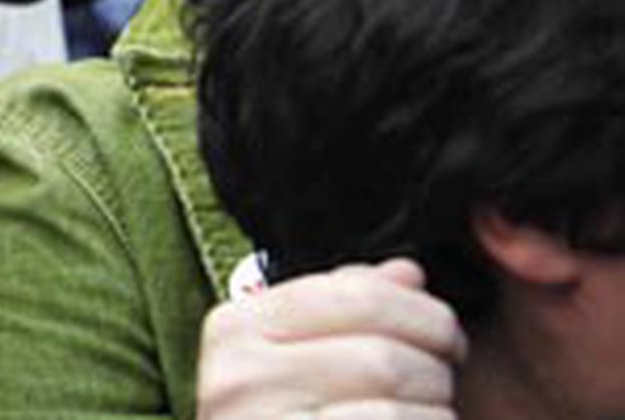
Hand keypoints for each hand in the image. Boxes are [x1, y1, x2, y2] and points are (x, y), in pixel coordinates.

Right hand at [196, 260, 463, 419]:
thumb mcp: (290, 361)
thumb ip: (342, 310)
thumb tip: (407, 273)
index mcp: (235, 329)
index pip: (358, 292)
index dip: (423, 313)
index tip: (444, 339)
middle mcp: (238, 378)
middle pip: (387, 354)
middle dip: (436, 373)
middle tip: (440, 388)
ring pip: (401, 410)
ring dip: (434, 418)